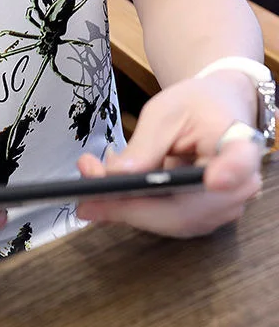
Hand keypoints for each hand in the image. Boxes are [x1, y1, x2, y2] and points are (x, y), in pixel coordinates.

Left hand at [76, 70, 262, 236]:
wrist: (212, 109)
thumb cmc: (193, 105)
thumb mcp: (164, 113)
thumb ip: (143, 146)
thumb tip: (116, 177)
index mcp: (238, 144)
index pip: (240, 161)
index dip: (230, 173)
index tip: (215, 180)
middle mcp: (238, 184)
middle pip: (187, 210)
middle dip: (130, 204)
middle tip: (87, 189)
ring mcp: (221, 206)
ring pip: (171, 220)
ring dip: (123, 207)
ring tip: (87, 181)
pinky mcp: (201, 215)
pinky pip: (164, 218)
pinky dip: (130, 206)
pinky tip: (102, 189)